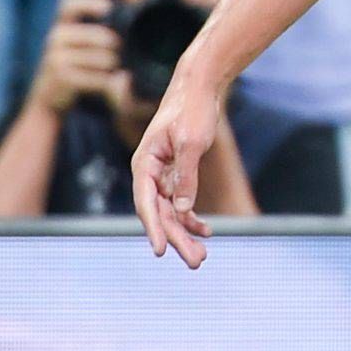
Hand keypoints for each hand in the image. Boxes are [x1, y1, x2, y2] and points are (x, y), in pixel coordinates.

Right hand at [28, 0, 129, 117]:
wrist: (46, 98)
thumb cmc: (70, 68)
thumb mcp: (75, 46)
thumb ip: (93, 33)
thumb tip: (121, 25)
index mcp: (60, 26)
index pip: (69, 5)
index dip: (89, 2)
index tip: (108, 8)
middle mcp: (55, 38)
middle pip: (97, 35)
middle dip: (114, 44)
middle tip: (121, 51)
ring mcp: (56, 58)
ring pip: (101, 58)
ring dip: (112, 64)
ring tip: (114, 68)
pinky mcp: (62, 77)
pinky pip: (97, 77)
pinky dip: (107, 81)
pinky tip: (111, 82)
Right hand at [132, 73, 222, 263]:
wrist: (198, 88)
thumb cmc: (192, 110)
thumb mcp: (191, 143)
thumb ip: (186, 176)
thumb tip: (183, 210)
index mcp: (145, 164)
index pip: (146, 203)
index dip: (154, 229)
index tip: (161, 251)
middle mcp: (150, 173)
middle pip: (161, 214)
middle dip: (177, 239)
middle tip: (196, 262)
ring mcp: (162, 175)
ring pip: (171, 213)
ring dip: (186, 234)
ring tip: (201, 257)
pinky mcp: (176, 174)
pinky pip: (181, 203)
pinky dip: (192, 218)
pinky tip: (206, 231)